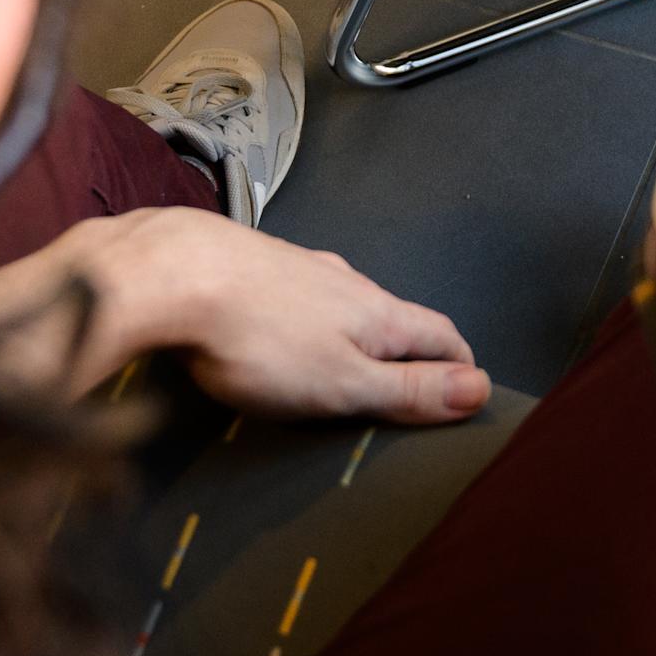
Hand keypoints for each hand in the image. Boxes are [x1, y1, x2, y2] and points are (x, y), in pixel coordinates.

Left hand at [0, 208, 491, 425]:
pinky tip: (280, 334)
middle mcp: (346, 281)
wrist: (175, 273)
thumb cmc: (261, 340)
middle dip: (408, 349)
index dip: (460, 364)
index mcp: (377, 313)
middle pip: (394, 316)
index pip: (441, 334)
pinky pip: (297, 296)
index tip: (468, 389)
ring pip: (344, 302)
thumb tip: (480, 388)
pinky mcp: (253, 265)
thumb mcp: (343, 382)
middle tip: (410, 387)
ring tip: (346, 364)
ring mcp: (298, 268)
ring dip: (356, 332)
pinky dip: (307, 321)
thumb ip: (409, 389)